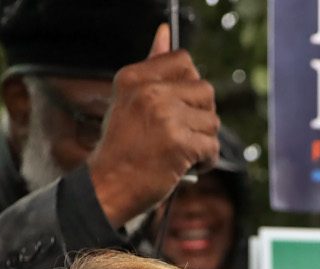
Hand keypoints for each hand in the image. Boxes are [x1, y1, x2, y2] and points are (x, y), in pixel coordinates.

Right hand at [89, 24, 218, 227]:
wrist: (107, 185)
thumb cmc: (122, 146)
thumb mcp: (128, 100)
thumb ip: (151, 69)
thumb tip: (165, 32)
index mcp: (135, 77)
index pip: (184, 61)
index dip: (191, 86)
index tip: (181, 106)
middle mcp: (149, 91)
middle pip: (205, 91)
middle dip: (201, 116)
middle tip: (182, 134)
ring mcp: (165, 116)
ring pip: (212, 121)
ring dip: (203, 141)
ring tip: (181, 152)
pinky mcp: (179, 143)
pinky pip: (212, 147)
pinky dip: (205, 161)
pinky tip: (185, 166)